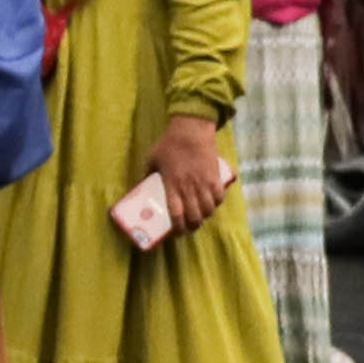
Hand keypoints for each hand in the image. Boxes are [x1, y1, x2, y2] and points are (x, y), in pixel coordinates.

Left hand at [153, 111, 229, 234]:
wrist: (191, 130)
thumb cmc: (169, 144)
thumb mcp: (152, 159)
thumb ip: (148, 173)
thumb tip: (144, 183)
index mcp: (173, 186)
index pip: (177, 214)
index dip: (178, 228)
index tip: (177, 232)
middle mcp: (189, 188)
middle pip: (195, 217)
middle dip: (193, 226)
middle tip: (189, 227)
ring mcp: (204, 183)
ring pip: (209, 210)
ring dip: (205, 216)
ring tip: (201, 216)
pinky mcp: (215, 176)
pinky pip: (220, 197)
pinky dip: (217, 203)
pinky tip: (212, 203)